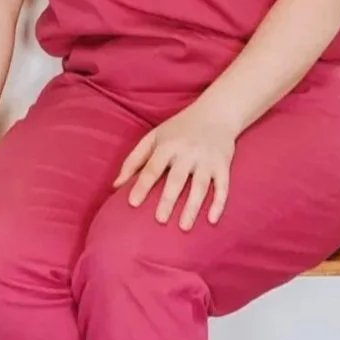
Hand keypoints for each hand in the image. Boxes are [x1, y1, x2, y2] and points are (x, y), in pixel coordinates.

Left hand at [114, 104, 234, 228]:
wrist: (217, 112)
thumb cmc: (179, 128)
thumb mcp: (153, 137)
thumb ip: (134, 160)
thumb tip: (116, 185)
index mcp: (167, 145)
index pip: (152, 168)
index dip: (142, 185)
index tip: (132, 203)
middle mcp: (188, 153)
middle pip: (177, 179)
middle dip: (168, 199)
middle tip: (160, 220)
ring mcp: (207, 160)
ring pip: (201, 186)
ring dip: (192, 207)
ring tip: (183, 227)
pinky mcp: (223, 165)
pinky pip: (223, 186)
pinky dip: (219, 203)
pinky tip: (212, 220)